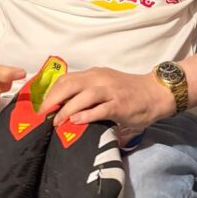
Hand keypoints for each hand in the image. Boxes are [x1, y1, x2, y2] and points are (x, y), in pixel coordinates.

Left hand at [41, 67, 173, 130]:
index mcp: (94, 74)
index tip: (42, 107)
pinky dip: (86, 115)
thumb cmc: (128, 92)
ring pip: (83, 96)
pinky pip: (100, 108)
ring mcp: (110, 91)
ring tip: (57, 123)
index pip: (67, 79)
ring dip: (67, 109)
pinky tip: (76, 122)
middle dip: (53, 99)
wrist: (154, 93)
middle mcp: (100, 79)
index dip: (52, 92)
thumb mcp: (105, 88)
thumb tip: (65, 111)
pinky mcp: (119, 104)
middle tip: (43, 115)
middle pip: (70, 84)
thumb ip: (88, 95)